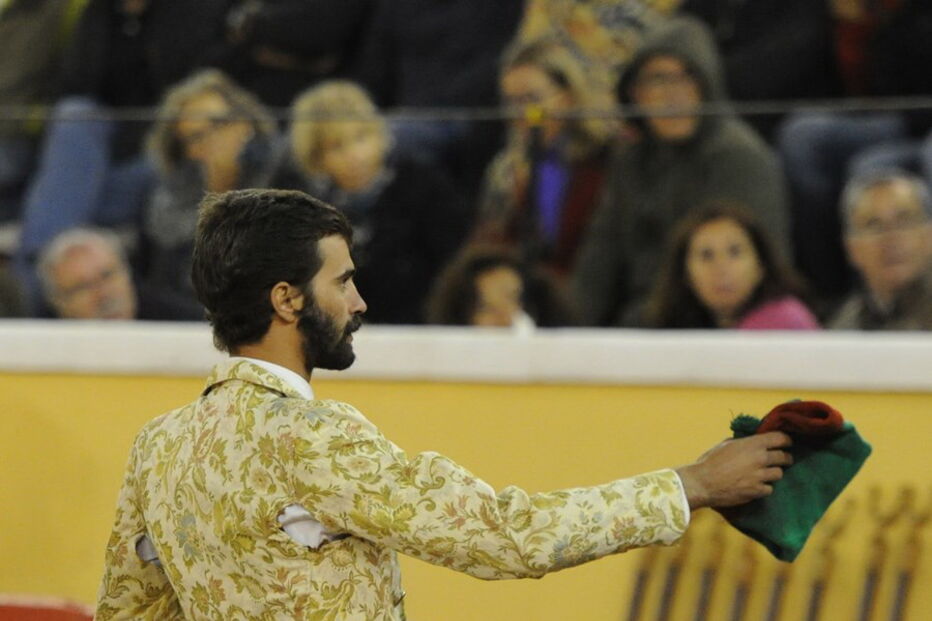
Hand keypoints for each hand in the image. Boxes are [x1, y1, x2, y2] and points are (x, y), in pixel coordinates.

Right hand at [675, 432, 792, 509]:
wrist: (702, 483)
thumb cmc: (710, 461)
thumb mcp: (726, 444)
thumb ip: (743, 442)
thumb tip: (751, 442)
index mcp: (752, 444)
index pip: (780, 438)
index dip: (786, 440)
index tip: (787, 443)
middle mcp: (759, 459)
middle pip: (784, 457)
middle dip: (785, 458)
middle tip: (784, 460)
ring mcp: (759, 476)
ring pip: (779, 474)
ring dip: (774, 473)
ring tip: (767, 474)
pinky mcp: (757, 491)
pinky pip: (769, 489)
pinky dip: (764, 487)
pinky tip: (757, 486)